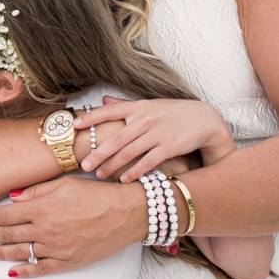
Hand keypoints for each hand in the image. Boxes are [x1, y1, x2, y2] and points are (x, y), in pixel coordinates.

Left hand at [0, 175, 144, 277]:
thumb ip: (36, 191)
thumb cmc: (96, 194)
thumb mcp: (64, 183)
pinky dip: (25, 272)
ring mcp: (56, 248)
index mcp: (42, 209)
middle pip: (10, 235)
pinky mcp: (68, 262)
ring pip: (22, 253)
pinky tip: (13, 272)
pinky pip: (41, 270)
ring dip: (2, 253)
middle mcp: (45, 230)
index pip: (7, 215)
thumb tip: (12, 197)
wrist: (125, 214)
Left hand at [73, 96, 232, 181]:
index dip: (91, 118)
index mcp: (138, 107)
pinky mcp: (169, 147)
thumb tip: (102, 99)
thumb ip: (124, 105)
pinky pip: (148, 161)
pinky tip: (124, 180)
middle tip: (83, 164)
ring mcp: (157, 133)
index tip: (74, 125)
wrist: (203, 119)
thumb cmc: (171, 112)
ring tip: (98, 174)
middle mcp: (145, 119)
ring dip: (113, 165)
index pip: (110, 111)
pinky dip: (135, 171)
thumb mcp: (148, 104)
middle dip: (98, 152)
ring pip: (130, 152)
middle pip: (116, 138)